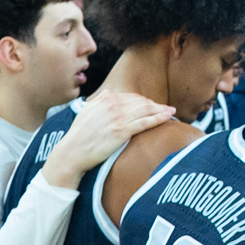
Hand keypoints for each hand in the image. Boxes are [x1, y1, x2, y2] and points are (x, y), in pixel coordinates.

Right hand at [41, 90, 176, 186]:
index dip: (144, 101)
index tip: (152, 105)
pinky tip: (169, 117)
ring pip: (146, 110)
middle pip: (141, 102)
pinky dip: (160, 118)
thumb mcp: (86, 111)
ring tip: (172, 111)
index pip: (131, 97)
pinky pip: (146, 122)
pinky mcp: (123, 131)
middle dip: (155, 105)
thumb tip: (109, 92)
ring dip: (162, 110)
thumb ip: (99, 100)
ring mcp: (119, 117)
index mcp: (106, 99)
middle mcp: (114, 105)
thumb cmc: (79, 134)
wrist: (73, 151)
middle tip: (166, 108)